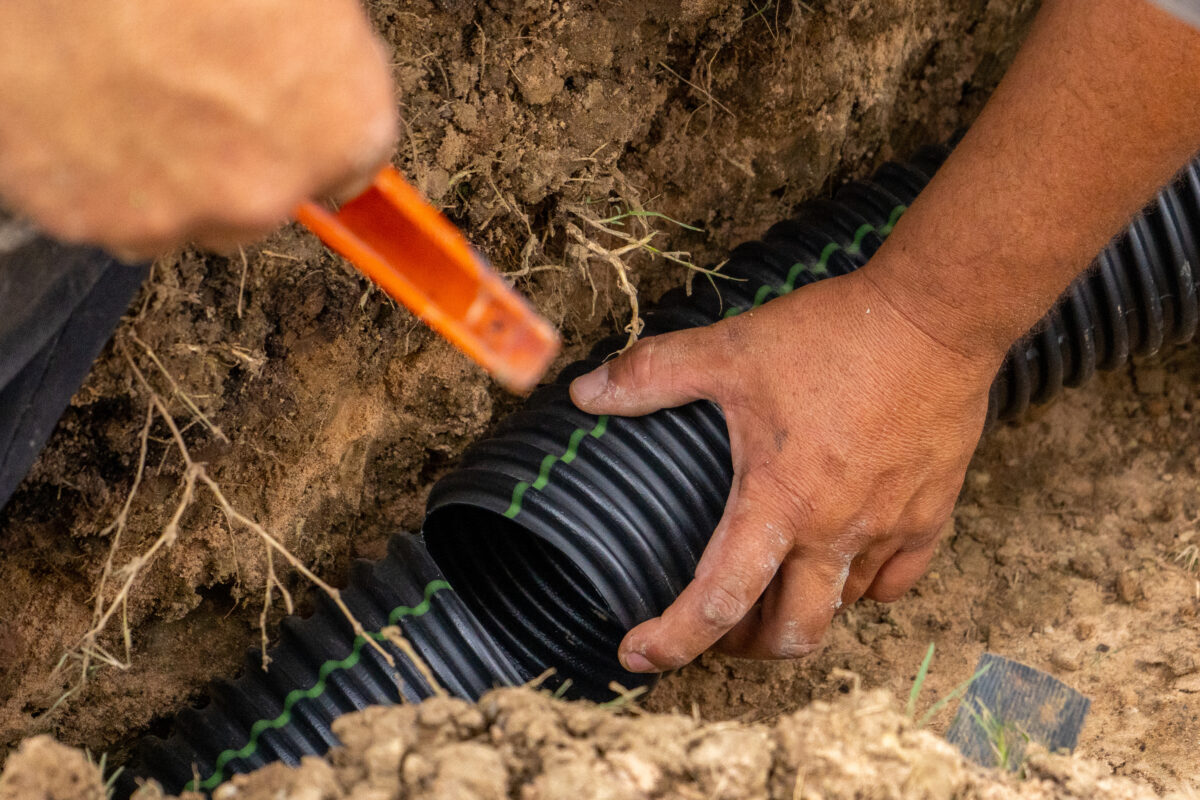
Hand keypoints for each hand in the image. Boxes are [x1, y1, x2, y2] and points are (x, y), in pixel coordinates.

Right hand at [0, 0, 396, 256]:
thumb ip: (323, 45)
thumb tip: (315, 58)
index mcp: (343, 123)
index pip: (354, 163)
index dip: (315, 126)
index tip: (292, 109)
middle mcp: (268, 191)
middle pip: (265, 196)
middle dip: (239, 151)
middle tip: (193, 78)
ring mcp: (177, 215)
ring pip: (184, 213)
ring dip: (167, 169)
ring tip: (129, 85)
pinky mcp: (88, 217)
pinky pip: (104, 209)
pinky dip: (96, 172)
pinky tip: (84, 104)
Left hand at [570, 268, 1003, 671]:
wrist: (937, 316)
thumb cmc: (836, 336)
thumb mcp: (730, 351)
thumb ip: (653, 374)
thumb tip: (585, 392)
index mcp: (779, 503)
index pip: (718, 601)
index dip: (671, 642)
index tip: (637, 655)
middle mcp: (835, 532)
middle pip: (792, 634)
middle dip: (744, 647)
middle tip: (714, 628)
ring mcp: (889, 530)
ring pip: (843, 610)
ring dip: (800, 613)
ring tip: (771, 590)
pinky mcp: (932, 514)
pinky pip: (896, 580)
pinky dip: (863, 586)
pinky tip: (842, 562)